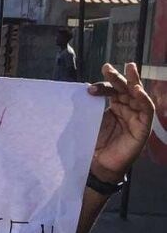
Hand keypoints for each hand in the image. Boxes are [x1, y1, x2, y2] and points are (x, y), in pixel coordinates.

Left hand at [87, 63, 154, 182]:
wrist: (98, 165)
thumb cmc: (94, 143)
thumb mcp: (92, 120)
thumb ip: (91, 106)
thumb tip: (85, 89)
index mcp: (116, 108)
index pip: (113, 91)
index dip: (105, 85)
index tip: (92, 83)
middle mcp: (128, 111)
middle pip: (126, 90)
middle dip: (119, 77)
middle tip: (107, 67)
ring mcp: (136, 119)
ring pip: (138, 96)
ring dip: (133, 82)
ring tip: (129, 69)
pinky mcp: (143, 129)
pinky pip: (147, 111)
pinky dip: (143, 99)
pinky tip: (137, 90)